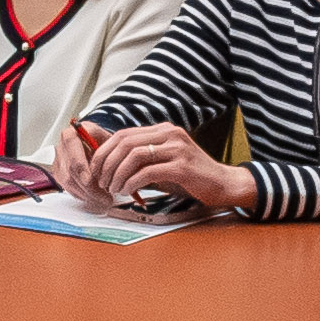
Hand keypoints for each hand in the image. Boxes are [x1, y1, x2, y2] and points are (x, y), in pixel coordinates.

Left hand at [66, 122, 249, 212]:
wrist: (224, 184)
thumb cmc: (191, 177)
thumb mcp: (163, 162)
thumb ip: (142, 160)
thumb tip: (110, 165)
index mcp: (163, 130)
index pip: (124, 134)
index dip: (104, 151)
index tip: (96, 169)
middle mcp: (170, 134)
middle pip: (125, 142)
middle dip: (107, 163)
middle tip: (101, 181)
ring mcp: (177, 148)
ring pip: (134, 155)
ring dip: (118, 174)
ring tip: (113, 188)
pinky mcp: (182, 166)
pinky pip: (148, 171)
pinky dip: (132, 182)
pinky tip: (128, 190)